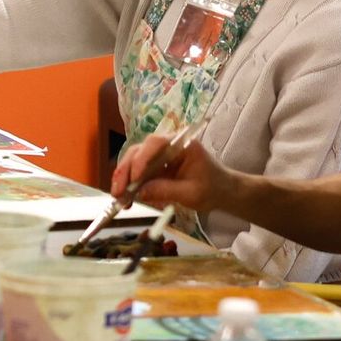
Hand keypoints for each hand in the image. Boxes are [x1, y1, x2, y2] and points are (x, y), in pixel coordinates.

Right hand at [111, 135, 225, 213]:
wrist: (223, 191)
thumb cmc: (213, 189)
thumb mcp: (192, 193)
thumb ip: (166, 190)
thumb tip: (140, 193)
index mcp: (181, 144)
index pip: (155, 143)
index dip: (141, 158)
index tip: (135, 178)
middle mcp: (167, 145)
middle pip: (139, 151)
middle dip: (125, 171)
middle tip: (118, 191)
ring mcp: (159, 155)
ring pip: (133, 161)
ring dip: (123, 178)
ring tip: (117, 196)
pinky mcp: (155, 166)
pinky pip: (137, 171)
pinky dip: (129, 184)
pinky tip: (124, 197)